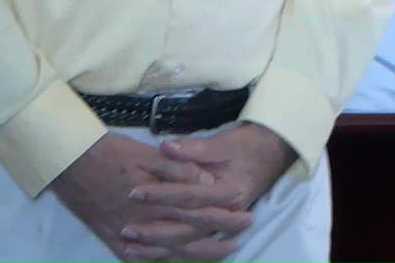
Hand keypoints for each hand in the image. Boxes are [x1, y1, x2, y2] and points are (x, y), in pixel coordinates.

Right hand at [52, 134, 250, 262]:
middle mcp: (144, 223)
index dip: (223, 211)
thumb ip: (176, 170)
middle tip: (243, 230)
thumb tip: (208, 185)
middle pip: (190, 237)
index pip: (197, 210)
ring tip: (223, 252)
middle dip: (220, 236)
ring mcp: (129, 237)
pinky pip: (144, 262)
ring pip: (172, 255)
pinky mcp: (115, 242)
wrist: (66, 161)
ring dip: (201, 256)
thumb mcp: (143, 153)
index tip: (244, 209)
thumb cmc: (106, 152)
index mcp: (154, 199)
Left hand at [121, 124, 294, 260]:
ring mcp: (226, 228)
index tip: (134, 192)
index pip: (190, 197)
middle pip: (189, 229)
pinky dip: (174, 257)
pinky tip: (151, 258)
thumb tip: (166, 147)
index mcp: (228, 192)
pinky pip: (196, 253)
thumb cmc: (242, 148)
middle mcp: (228, 215)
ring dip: (161, 250)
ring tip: (130, 249)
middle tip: (126, 229)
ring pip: (192, 247)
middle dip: (156, 231)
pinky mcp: (220, 233)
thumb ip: (192, 148)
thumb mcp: (220, 143)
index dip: (160, 195)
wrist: (269, 156)